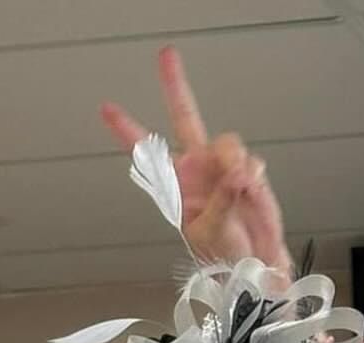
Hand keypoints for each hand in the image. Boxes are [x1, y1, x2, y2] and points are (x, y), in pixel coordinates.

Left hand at [101, 45, 289, 268]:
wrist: (257, 267)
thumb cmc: (224, 255)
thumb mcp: (211, 231)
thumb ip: (221, 199)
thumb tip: (237, 173)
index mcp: (177, 184)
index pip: (148, 153)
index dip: (128, 131)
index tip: (107, 109)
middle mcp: (198, 167)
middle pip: (185, 116)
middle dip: (175, 85)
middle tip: (167, 54)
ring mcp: (224, 166)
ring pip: (228, 143)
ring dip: (234, 162)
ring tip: (240, 190)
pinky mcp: (250, 171)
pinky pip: (251, 161)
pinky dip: (254, 177)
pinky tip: (251, 192)